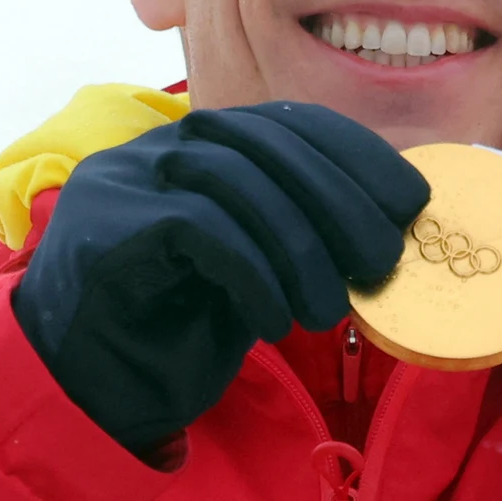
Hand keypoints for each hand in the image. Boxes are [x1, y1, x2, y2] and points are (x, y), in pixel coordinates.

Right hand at [12, 103, 429, 455]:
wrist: (90, 379)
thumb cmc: (187, 315)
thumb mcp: (264, 258)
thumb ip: (311, 224)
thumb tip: (397, 217)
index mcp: (213, 139)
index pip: (299, 122)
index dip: (361, 156)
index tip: (411, 202)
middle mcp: (168, 141)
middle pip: (274, 147)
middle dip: (342, 205)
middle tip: (380, 264)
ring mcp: (131, 174)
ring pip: (239, 185)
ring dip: (300, 252)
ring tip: (326, 312)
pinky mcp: (108, 221)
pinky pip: (199, 228)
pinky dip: (251, 275)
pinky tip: (272, 321)